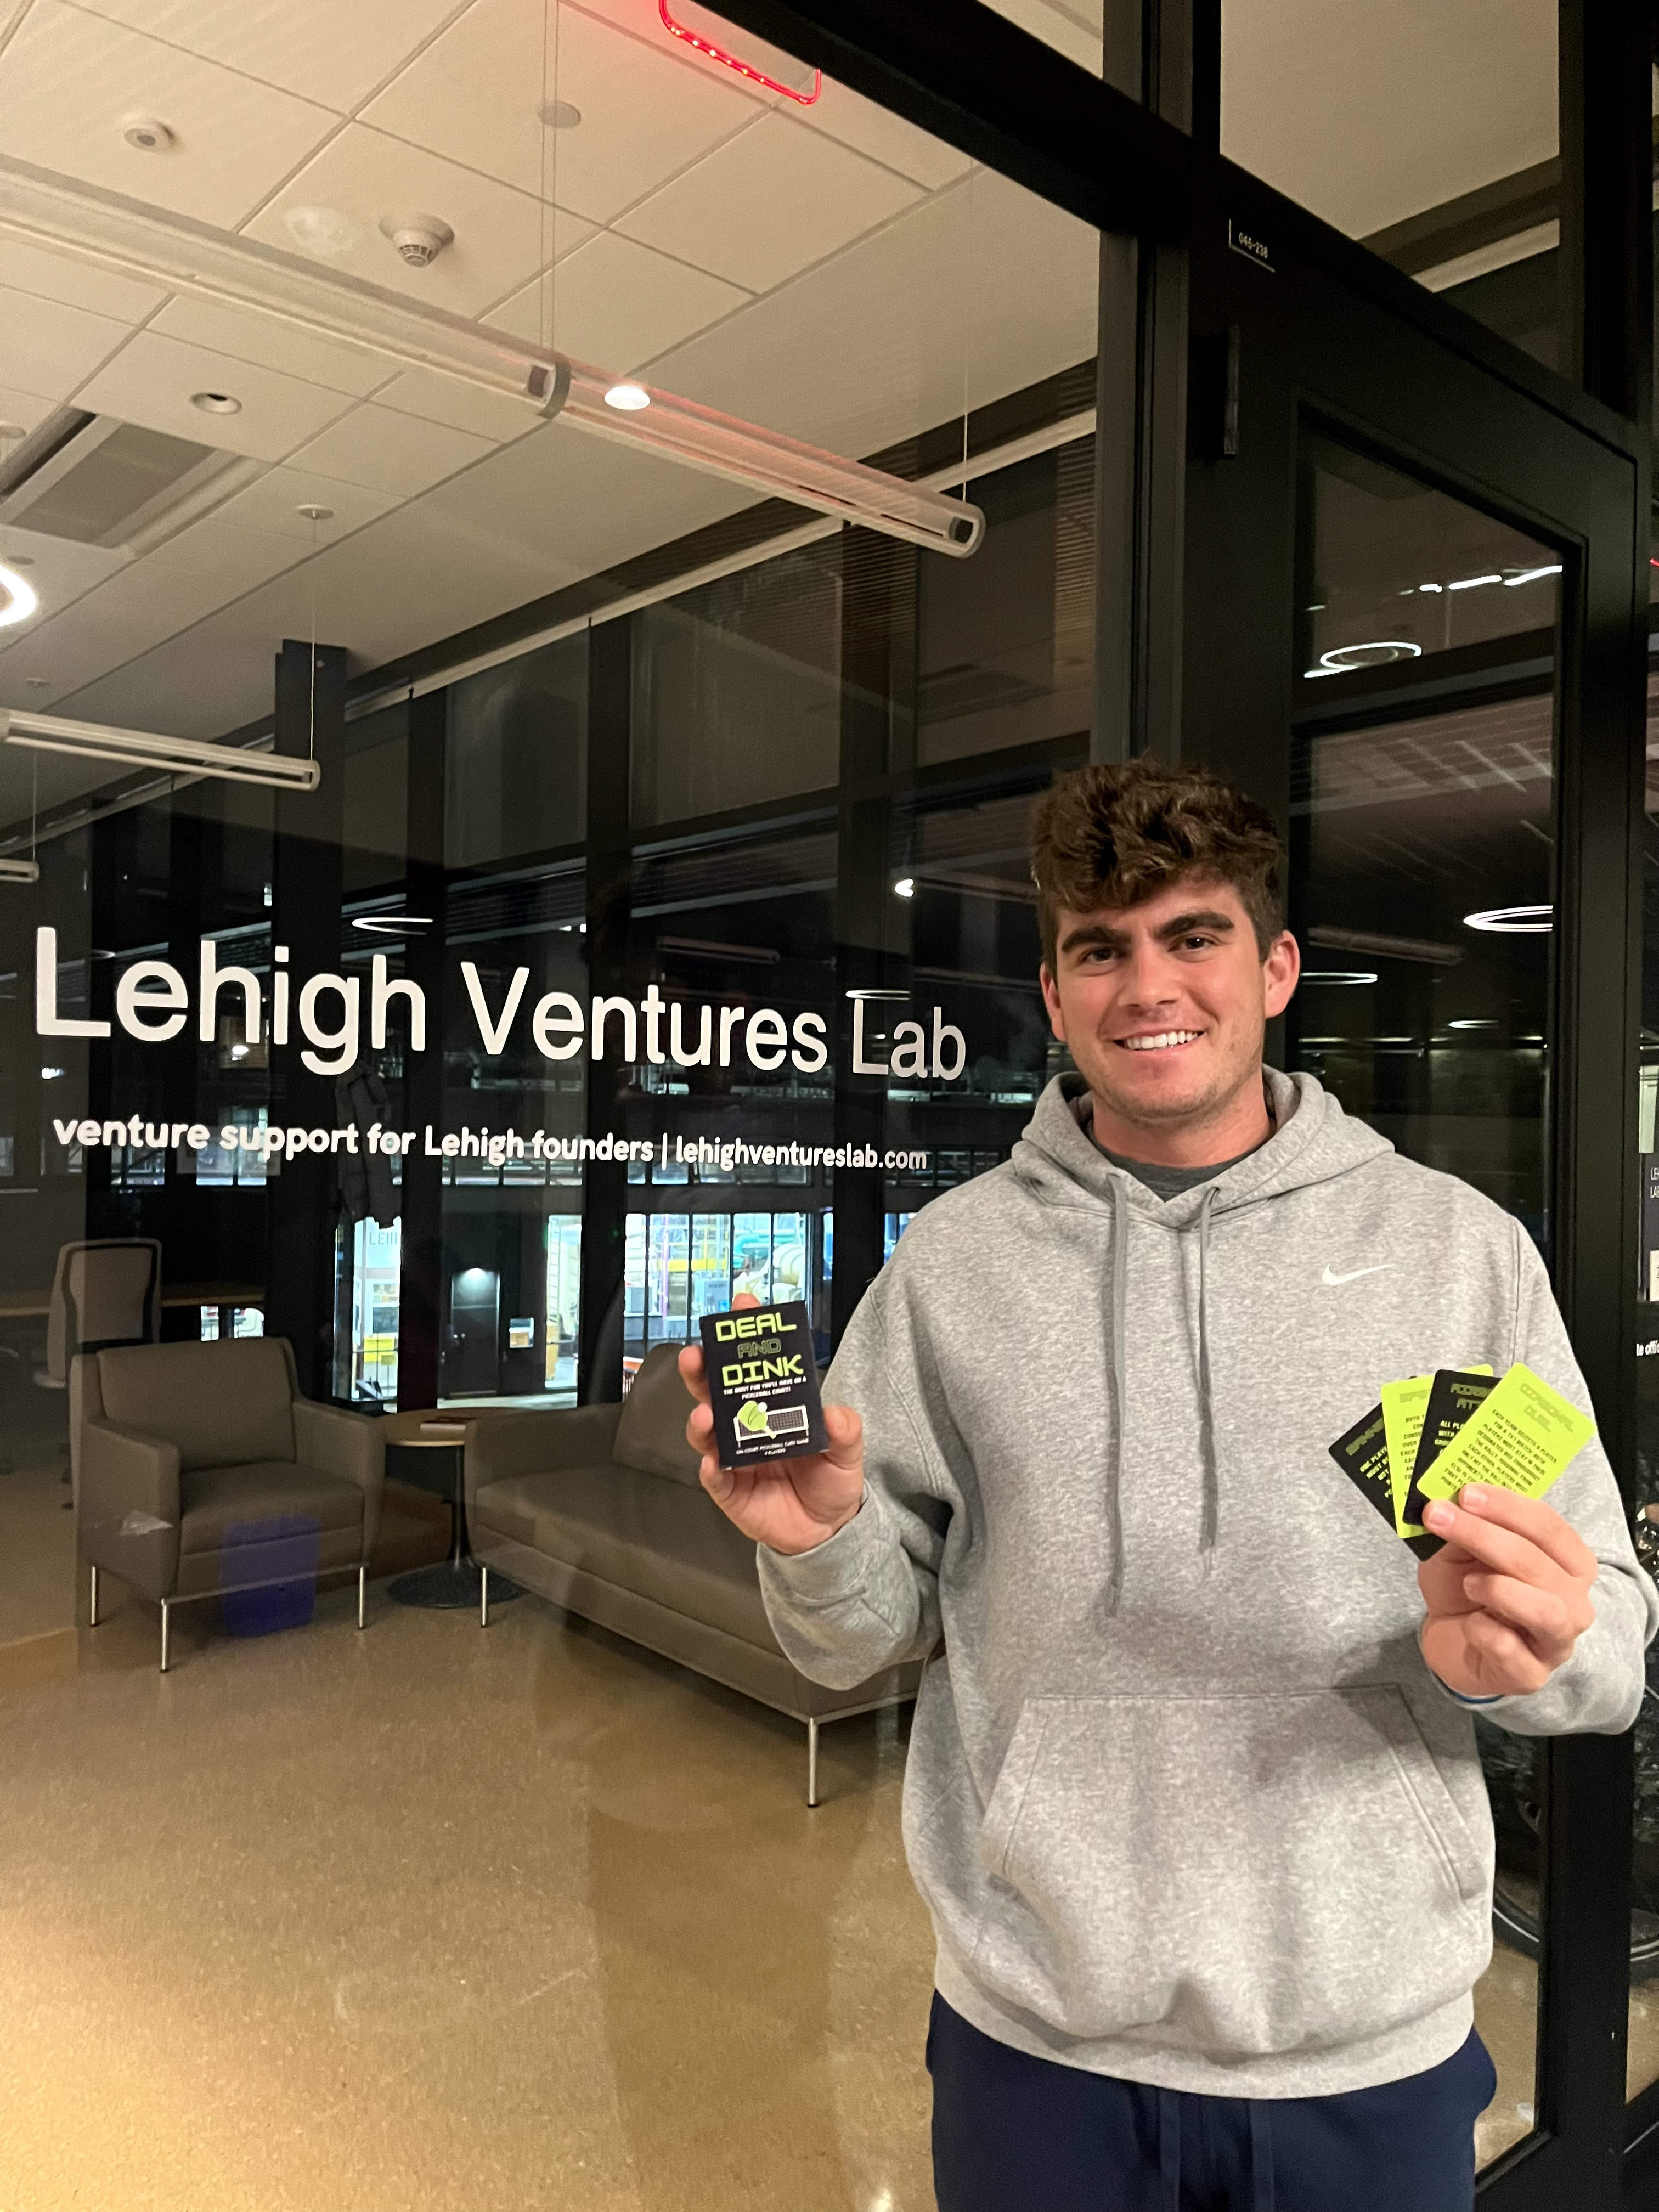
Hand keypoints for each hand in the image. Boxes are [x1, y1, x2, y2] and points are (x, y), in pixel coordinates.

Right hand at [678, 1345, 864, 1555]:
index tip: (741, 1307)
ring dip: (701, 1420)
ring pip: (707, 1433)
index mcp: (774, 1406)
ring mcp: (734, 1457)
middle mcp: (746, 1426)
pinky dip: (710, 1470)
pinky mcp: (729, 1490)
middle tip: (697, 1354)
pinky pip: (714, 1478)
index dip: (745, 1336)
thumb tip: (837, 1415)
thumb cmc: (831, 1480)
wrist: (827, 1530)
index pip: (755, 1365)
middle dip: (703, 1370)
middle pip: (715, 1391)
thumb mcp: (848, 1451)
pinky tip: (711, 1463)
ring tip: (705, 1415)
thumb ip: (845, 1431)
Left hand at [1418, 1485, 1596, 1698]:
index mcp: (1567, 1563)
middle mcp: (1573, 1602)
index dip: (1508, 1507)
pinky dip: (1485, 1632)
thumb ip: (1465, 1527)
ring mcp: (1556, 1643)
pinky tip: (1470, 1624)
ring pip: (1548, 1611)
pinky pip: (1514, 1652)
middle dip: (1486, 1536)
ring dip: (1501, 1589)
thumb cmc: (1466, 1588)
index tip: (1466, 1493)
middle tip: (1440, 1517)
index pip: (1549, 1527)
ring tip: (1468, 1582)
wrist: (1452, 1640)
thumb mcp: (1461, 1550)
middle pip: (1540, 1563)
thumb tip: (1452, 1502)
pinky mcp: (1530, 1675)